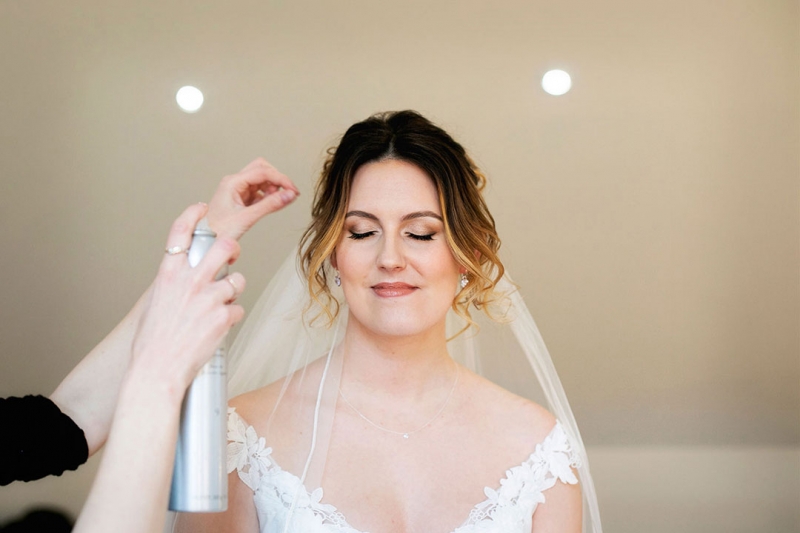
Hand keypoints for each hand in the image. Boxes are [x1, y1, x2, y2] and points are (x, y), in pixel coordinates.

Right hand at [130, 203, 245, 394]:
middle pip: (224, 246)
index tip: (202, 207)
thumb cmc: (152, 343)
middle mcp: (190, 281)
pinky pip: (237, 309)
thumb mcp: (155, 304)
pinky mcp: (224, 315)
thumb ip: (172, 286)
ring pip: (237, 280)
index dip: (193, 215)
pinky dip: (230, 319)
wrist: (157, 370)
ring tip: (218, 309)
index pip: (180, 234)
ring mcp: (209, 297)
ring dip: (233, 292)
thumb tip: (182, 281)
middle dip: (233, 249)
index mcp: (168, 275)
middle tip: (232, 257)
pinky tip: (216, 330)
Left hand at [206, 158, 299, 240]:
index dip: (281, 179)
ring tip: (276, 202)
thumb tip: (289, 196)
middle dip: (277, 179)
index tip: (293, 190)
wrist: (205, 241)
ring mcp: (237, 190)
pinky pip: (258, 191)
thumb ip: (270, 205)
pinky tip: (269, 205)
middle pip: (262, 169)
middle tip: (287, 193)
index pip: (263, 171)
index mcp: (233, 182)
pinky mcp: (240, 198)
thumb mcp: (247, 218)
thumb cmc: (218, 231)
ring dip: (272, 188)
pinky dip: (267, 196)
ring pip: (261, 180)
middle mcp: (234, 182)